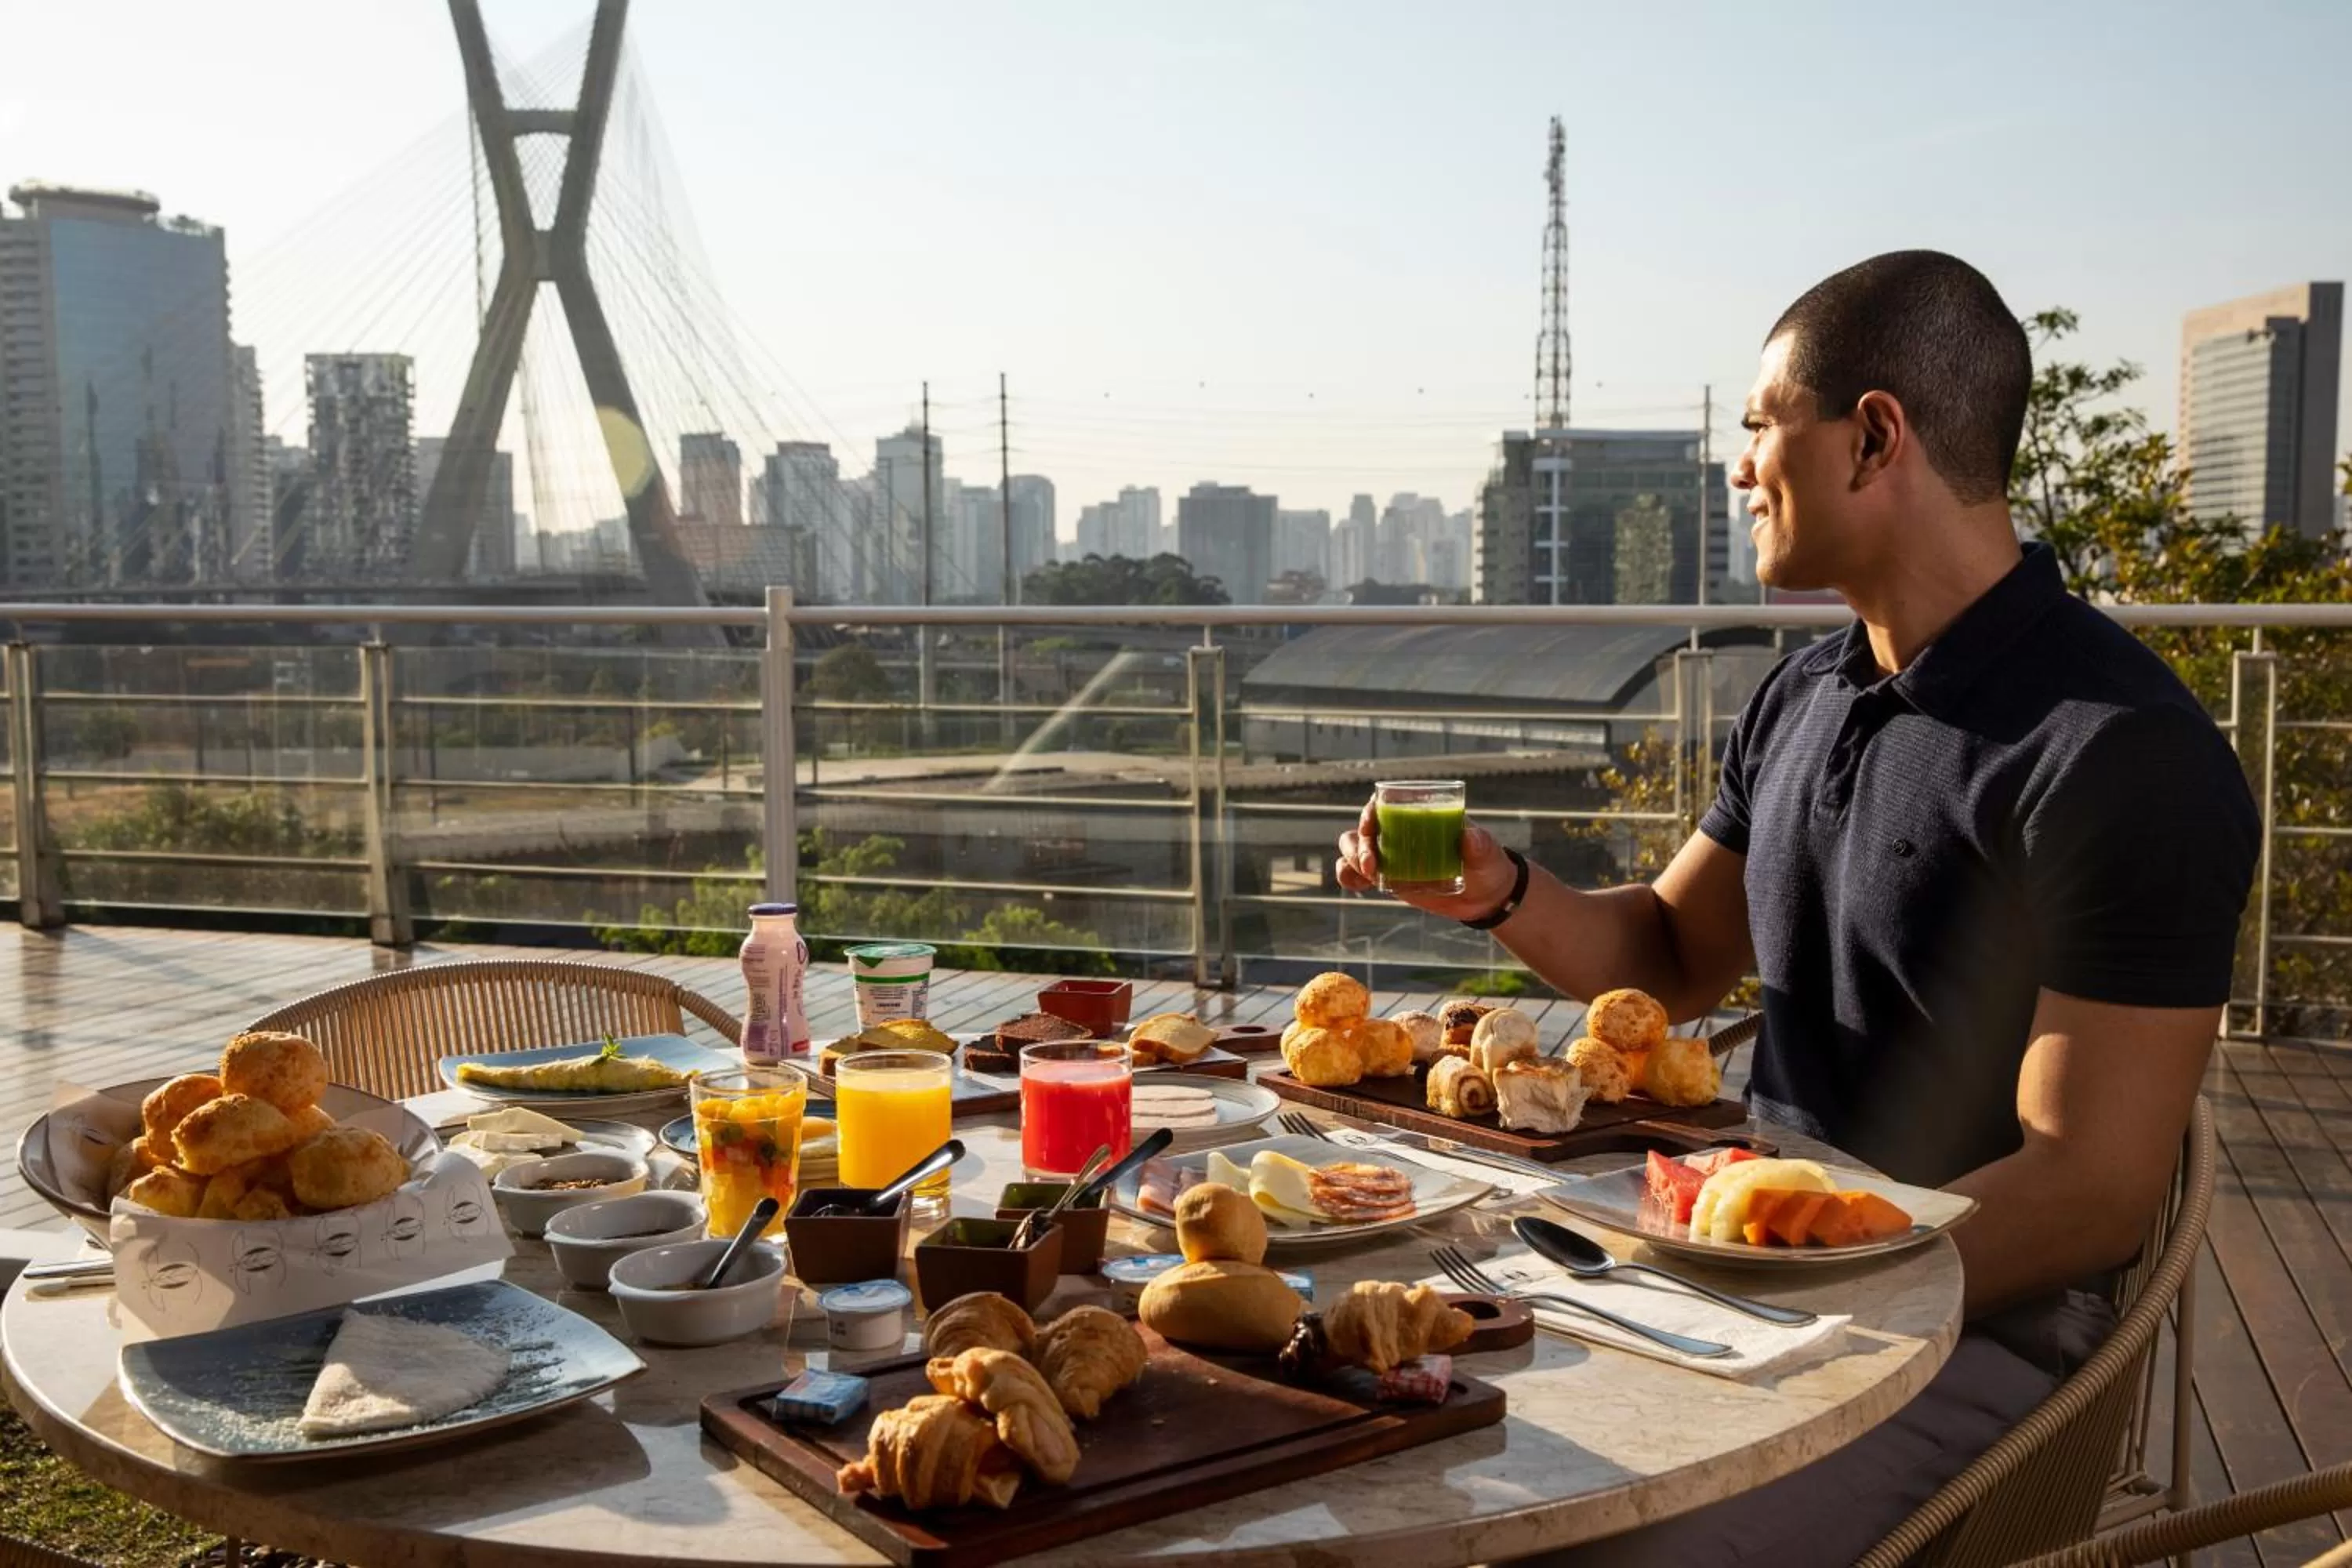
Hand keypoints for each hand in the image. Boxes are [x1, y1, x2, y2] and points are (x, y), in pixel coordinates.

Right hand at [1334, 797, 1518, 921]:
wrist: (1486, 896)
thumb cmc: (1487, 864)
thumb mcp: (1487, 853)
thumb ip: (1479, 844)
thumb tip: (1468, 835)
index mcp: (1419, 815)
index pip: (1385, 804)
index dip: (1370, 813)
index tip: (1371, 828)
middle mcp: (1399, 831)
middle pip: (1363, 828)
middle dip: (1359, 844)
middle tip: (1373, 867)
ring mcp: (1390, 854)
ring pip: (1353, 848)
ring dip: (1351, 859)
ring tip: (1369, 876)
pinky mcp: (1388, 877)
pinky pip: (1357, 873)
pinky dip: (1350, 877)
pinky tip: (1357, 886)